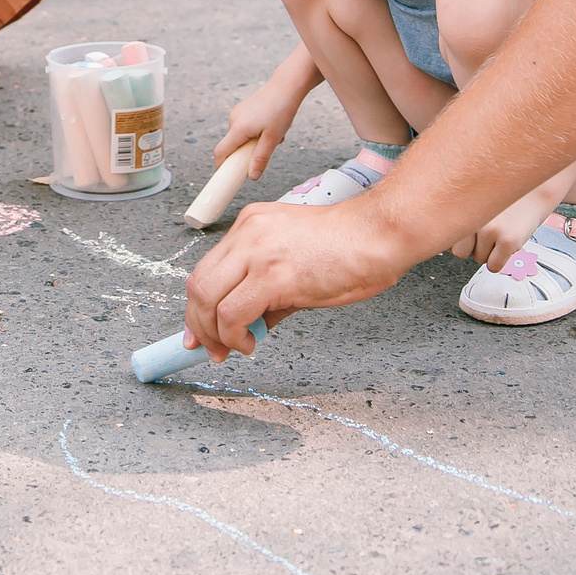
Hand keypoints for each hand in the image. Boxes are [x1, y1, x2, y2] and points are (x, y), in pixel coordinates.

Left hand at [180, 198, 409, 359]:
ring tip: (233, 348)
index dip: (198, 306)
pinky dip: (233, 336)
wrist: (378, 236)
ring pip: (207, 299)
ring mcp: (257, 252)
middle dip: (197, 324)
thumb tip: (249, 326)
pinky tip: (250, 343)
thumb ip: (267, 293)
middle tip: (208, 348)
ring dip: (213, 334)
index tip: (200, 332)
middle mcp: (247, 234)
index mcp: (251, 226)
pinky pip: (232, 313)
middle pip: (198, 284)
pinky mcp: (272, 276)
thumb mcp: (295, 265)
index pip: (207, 269)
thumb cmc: (350, 248)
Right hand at [214, 56, 312, 185]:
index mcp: (238, 128)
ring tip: (275, 134)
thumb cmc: (281, 110)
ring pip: (241, 136)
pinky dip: (256, 132)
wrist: (287, 85)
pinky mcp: (244, 108)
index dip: (221, 166)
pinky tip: (272, 125)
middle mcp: (234, 120)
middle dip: (247, 152)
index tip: (226, 177)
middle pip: (233, 145)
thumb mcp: (273, 139)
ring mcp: (238, 113)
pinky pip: (246, 127)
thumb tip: (252, 177)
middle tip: (267, 149)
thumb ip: (261, 158)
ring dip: (255, 141)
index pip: (221, 152)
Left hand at [448, 175, 568, 274]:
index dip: (458, 237)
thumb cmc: (503, 199)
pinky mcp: (508, 241)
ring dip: (488, 252)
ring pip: (478, 259)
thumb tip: (443, 243)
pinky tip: (506, 245)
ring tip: (500, 234)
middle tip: (486, 235)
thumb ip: (458, 217)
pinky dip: (499, 261)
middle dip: (471, 247)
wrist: (535, 190)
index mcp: (461, 206)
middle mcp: (473, 218)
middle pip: (459, 252)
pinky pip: (494, 266)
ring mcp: (490, 230)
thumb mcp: (474, 201)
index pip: (446, 237)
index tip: (465, 233)